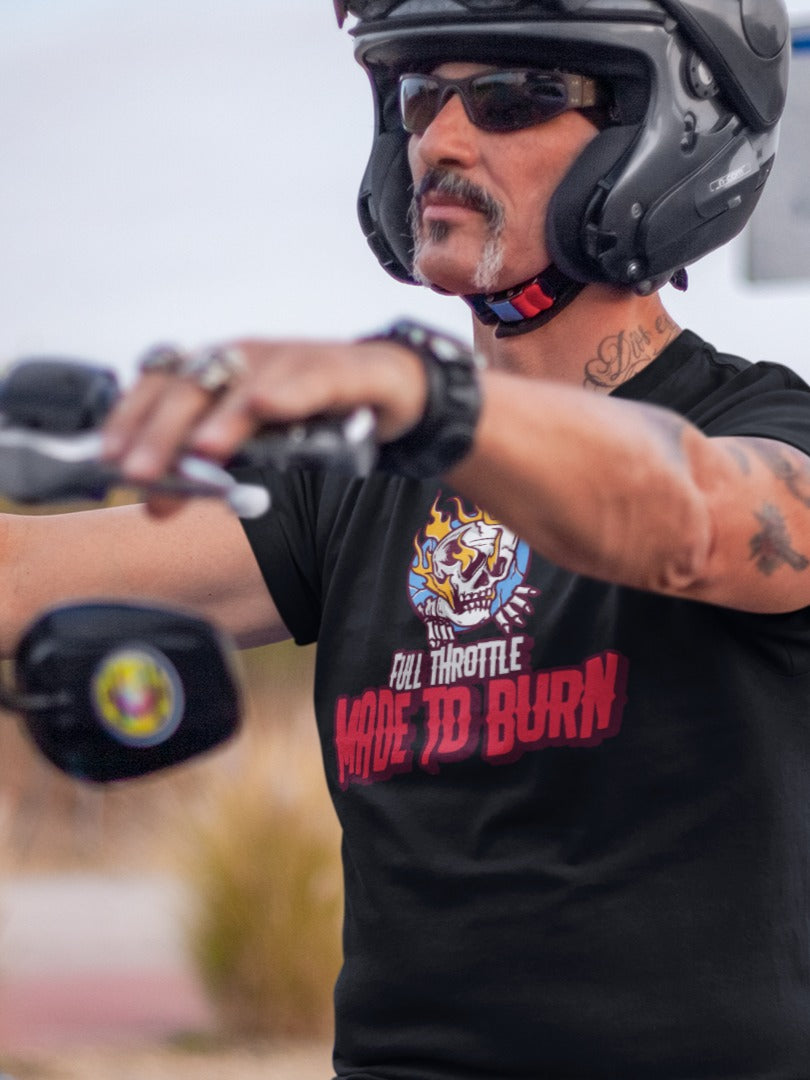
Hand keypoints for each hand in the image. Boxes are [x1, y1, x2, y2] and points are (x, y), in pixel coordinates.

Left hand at [102, 337, 427, 487]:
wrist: (389, 388)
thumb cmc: (313, 415)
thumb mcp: (253, 442)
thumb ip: (209, 466)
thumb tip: (157, 503)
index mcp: (219, 370)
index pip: (160, 383)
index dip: (131, 418)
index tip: (108, 458)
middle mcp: (248, 357)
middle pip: (193, 384)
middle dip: (162, 431)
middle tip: (141, 473)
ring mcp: (293, 359)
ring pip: (248, 383)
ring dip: (221, 418)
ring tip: (201, 451)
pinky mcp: (342, 369)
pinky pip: (312, 379)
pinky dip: (287, 392)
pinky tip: (267, 409)